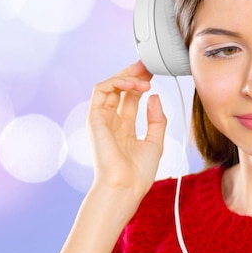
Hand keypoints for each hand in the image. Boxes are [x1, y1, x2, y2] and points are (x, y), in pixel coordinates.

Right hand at [87, 61, 166, 196]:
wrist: (125, 186)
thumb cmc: (138, 173)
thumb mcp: (155, 142)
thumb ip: (157, 120)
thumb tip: (154, 97)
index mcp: (124, 128)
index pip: (129, 98)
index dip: (140, 83)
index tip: (153, 73)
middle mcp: (111, 121)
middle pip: (119, 89)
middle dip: (133, 74)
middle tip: (148, 65)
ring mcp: (102, 119)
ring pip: (109, 86)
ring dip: (126, 76)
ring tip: (144, 77)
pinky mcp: (95, 117)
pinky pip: (101, 90)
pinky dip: (117, 82)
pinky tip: (134, 85)